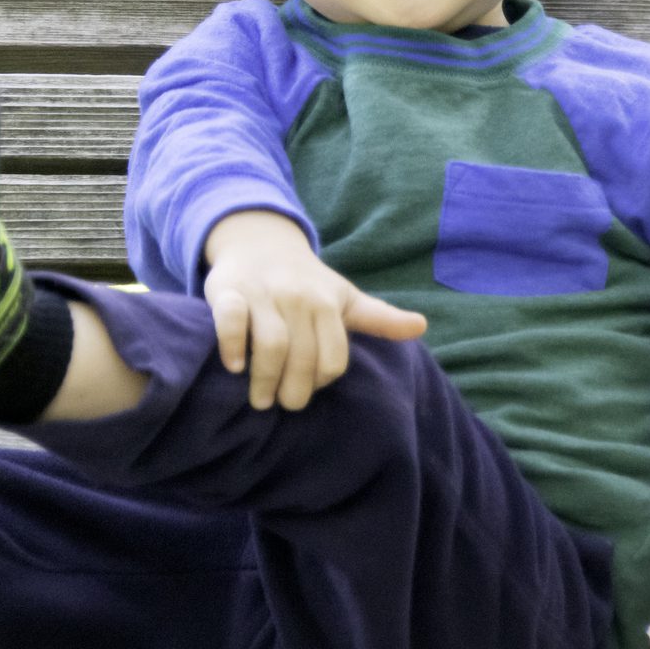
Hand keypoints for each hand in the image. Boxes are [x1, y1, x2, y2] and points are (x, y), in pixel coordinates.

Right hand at [201, 210, 427, 410]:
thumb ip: (379, 318)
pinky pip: (230, 319)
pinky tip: (234, 367)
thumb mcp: (345, 298)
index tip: (308, 389)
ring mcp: (261, 293)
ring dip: (265, 378)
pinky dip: (232, 345)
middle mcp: (297, 297)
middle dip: (293, 389)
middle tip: (283, 404)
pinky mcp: (228, 290)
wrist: (259, 243)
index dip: (321, 381)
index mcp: (327, 303)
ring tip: (260, 400)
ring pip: (270, 343)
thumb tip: (421, 326)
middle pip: (300, 355)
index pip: (332, 358)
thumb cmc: (308, 282)